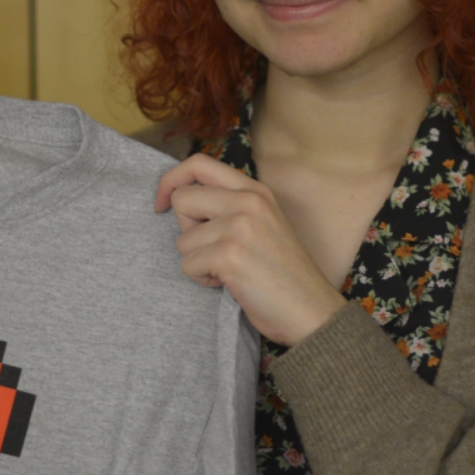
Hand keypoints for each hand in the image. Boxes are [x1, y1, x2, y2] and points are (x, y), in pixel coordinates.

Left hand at [154, 154, 348, 345]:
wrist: (311, 310)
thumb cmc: (283, 274)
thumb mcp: (263, 223)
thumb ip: (230, 205)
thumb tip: (181, 198)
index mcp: (255, 190)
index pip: (198, 164)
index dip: (171, 181)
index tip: (162, 204)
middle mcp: (248, 200)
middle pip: (182, 199)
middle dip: (187, 230)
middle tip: (213, 250)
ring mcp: (239, 226)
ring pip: (182, 239)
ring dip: (198, 261)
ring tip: (230, 271)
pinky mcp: (230, 254)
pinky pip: (188, 264)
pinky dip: (202, 279)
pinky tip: (230, 283)